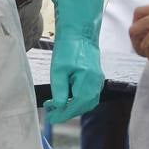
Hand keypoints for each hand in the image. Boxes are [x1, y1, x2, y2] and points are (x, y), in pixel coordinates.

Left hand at [43, 0, 104, 122]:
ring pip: (86, 102)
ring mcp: (98, 81)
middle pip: (83, 107)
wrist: (80, 31)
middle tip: (51, 111)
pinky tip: (66, 95)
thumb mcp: (58, 70)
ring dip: (72, 106)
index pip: (75, 107)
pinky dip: (77, 99)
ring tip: (56, 104)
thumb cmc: (68, 48)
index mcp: (88, 83)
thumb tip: (58, 106)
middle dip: (67, 111)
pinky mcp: (96, 77)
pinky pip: (88, 94)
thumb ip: (59, 90)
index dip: (62, 114)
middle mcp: (96, 84)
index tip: (50, 117)